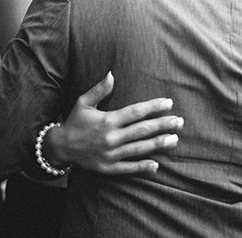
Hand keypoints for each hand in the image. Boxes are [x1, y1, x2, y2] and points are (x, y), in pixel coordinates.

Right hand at [45, 72, 182, 174]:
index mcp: (107, 120)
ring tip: (174, 139)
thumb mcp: (83, 102)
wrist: (61, 146)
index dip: (153, 107)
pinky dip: (142, 167)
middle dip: (163, 125)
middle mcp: (111, 137)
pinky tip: (156, 165)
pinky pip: (128, 168)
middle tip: (179, 122)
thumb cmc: (74, 122)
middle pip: (142, 130)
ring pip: (139, 148)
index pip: (135, 112)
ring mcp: (110, 154)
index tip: (168, 103)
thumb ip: (99, 90)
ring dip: (158, 144)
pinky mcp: (108, 167)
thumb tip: (111, 74)